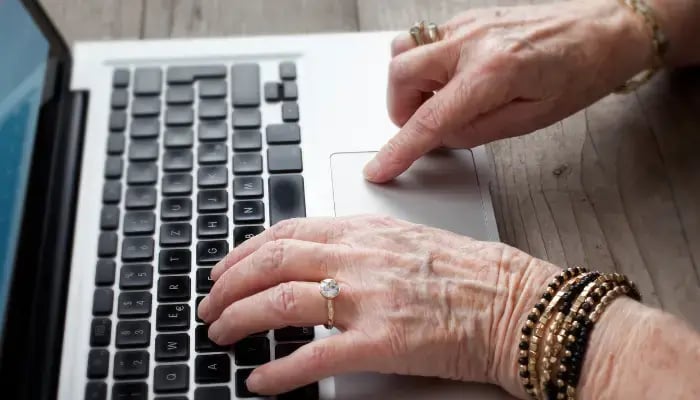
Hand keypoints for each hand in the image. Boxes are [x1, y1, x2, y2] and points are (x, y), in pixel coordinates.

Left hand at [197, 215, 559, 395]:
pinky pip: (315, 357)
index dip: (245, 252)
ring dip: (241, 320)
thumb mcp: (407, 239)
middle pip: (272, 263)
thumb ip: (359, 243)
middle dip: (229, 285)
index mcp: (364, 232)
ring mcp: (368, 299)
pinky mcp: (382, 342)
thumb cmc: (470, 272)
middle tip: (210, 306)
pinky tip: (261, 382)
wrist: (513, 301)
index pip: (286, 233)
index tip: (225, 268)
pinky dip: (279, 372)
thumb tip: (318, 255)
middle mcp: (359, 259)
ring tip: (222, 335)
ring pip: (282, 303)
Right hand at [363, 0, 652, 181]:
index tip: (379, 168)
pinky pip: (423, 40)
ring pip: (403, 51)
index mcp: (493, 72)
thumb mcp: (532, 120)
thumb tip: (440, 137)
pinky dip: (424, 66)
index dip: (400, 150)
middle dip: (399, 109)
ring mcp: (465, 24)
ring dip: (408, 84)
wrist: (604, 28)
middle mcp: (472, 41)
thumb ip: (477, 131)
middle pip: (400, 74)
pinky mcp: (465, 18)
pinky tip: (450, 80)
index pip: (430, 119)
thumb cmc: (580, 71)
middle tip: (424, 127)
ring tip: (437, 100)